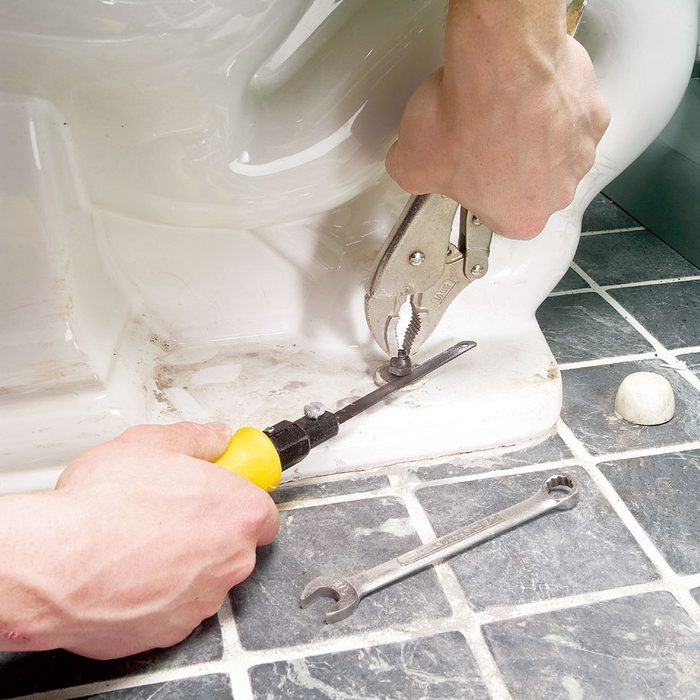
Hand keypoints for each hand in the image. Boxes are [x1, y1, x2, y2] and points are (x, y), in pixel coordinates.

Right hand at [5, 422, 278, 658]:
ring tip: (142, 542)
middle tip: (173, 515)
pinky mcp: (171, 631)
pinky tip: (129, 573)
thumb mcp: (152, 443)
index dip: (238, 500)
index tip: (221, 495)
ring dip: (184, 563)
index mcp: (238, 513)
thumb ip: (197, 438)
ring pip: (205, 578)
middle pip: (236, 545)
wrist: (56, 563)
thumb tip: (215, 437)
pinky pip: (174, 607)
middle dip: (210, 531)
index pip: (263, 511)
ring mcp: (203, 601)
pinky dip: (159, 594)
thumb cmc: (102, 507)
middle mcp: (231, 561)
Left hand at [386, 1, 609, 238]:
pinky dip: (551, 106)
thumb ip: (411, 178)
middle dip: (505, 166)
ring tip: (498, 112)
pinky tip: (524, 93)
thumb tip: (407, 167)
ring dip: (531, 137)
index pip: (496, 216)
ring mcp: (580, 151)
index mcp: (520, 218)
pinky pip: (570, 116)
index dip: (476, 193)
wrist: (501, 60)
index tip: (464, 178)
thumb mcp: (411, 164)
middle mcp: (558, 192)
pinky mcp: (593, 113)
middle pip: (528, 186)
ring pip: (552, 151)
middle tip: (478, 141)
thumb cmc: (467, 116)